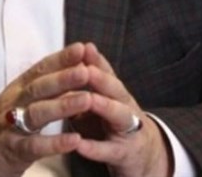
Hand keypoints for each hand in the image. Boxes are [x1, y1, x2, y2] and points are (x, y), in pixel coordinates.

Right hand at [0, 42, 94, 176]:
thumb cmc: (1, 124)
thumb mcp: (19, 100)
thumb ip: (44, 86)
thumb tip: (74, 66)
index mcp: (19, 89)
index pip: (40, 69)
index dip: (60, 58)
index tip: (82, 48)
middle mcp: (14, 103)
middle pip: (39, 87)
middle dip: (63, 78)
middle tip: (86, 70)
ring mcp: (12, 127)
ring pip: (37, 113)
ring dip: (63, 106)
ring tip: (86, 99)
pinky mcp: (12, 151)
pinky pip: (34, 146)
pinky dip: (54, 143)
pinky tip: (74, 140)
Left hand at [73, 43, 172, 176]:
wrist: (141, 154)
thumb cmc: (111, 123)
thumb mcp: (100, 102)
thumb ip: (83, 87)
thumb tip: (61, 65)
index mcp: (116, 92)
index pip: (106, 72)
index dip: (96, 60)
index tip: (84, 47)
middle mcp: (125, 106)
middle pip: (115, 89)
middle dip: (101, 78)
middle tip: (86, 68)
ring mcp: (127, 129)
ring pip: (118, 115)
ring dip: (104, 106)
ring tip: (89, 99)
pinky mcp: (123, 153)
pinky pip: (109, 150)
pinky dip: (94, 148)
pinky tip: (79, 145)